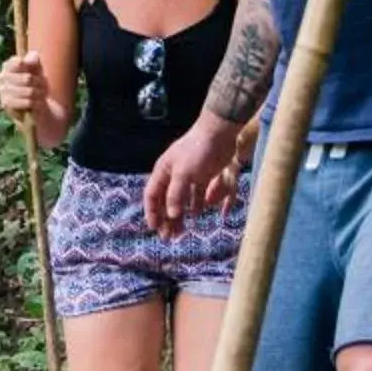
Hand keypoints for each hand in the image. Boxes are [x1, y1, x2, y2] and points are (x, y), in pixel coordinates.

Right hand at [0, 50, 48, 121]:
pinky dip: (36, 103)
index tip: (37, 72)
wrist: (34, 102)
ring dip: (40, 94)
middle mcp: (2, 77)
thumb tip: (32, 58)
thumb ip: (34, 59)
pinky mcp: (6, 104)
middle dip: (41, 83)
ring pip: (29, 92)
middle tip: (45, 86)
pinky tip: (37, 102)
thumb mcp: (37, 68)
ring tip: (42, 94)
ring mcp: (2, 91)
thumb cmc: (35, 81)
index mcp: (8, 65)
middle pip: (28, 79)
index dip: (33, 68)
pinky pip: (27, 102)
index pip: (20, 63)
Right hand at [144, 116, 242, 235]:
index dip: (152, 212)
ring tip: (181, 231)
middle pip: (165, 201)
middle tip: (169, 237)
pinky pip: (195, 195)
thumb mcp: (184, 173)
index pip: (152, 195)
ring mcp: (188, 176)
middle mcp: (173, 175)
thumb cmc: (198, 151)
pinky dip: (195, 205)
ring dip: (179, 215)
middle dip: (166, 219)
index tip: (155, 229)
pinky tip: (197, 214)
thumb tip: (170, 215)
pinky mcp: (202, 176)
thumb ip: (176, 194)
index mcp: (163, 171)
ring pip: (180, 200)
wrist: (219, 133)